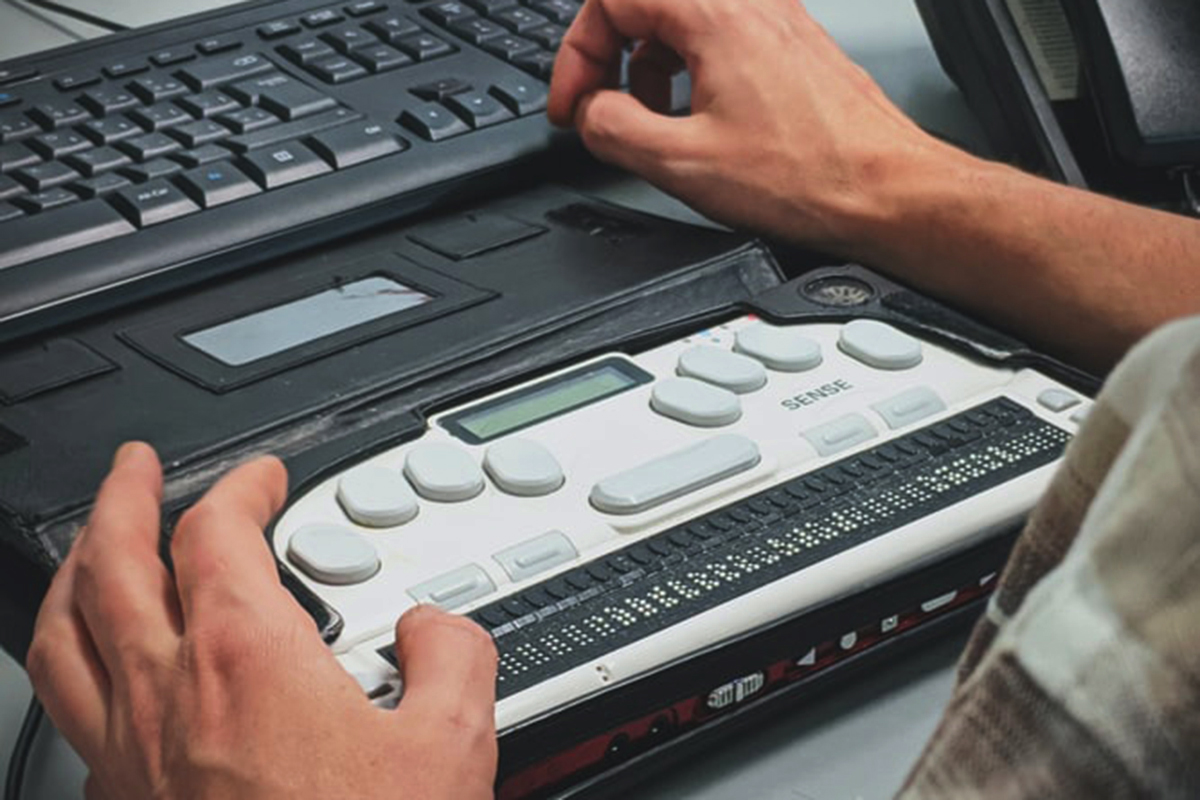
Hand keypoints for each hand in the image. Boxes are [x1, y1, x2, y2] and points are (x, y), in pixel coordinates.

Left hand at [26, 442, 497, 799]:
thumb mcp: (453, 746)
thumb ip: (454, 655)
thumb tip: (435, 625)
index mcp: (246, 661)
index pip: (217, 533)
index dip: (241, 487)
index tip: (264, 479)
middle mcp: (167, 697)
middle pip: (113, 562)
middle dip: (124, 498)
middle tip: (138, 465)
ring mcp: (127, 756)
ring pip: (64, 634)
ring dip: (78, 569)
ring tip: (95, 545)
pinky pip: (70, 712)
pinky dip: (78, 664)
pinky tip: (101, 672)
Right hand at [548, 0, 960, 253]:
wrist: (887, 192)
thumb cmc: (811, 177)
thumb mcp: (682, 164)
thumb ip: (612, 129)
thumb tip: (591, 114)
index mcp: (716, 14)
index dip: (577, 55)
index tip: (575, 104)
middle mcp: (750, 4)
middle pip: (646, 4)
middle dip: (610, 58)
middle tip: (599, 109)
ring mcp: (776, 22)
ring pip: (683, 20)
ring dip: (649, 66)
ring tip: (650, 122)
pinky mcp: (792, 47)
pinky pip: (720, 38)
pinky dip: (690, 71)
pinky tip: (696, 121)